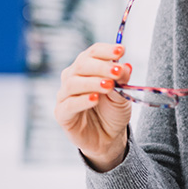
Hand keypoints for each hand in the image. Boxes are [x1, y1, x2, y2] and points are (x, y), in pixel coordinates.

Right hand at [55, 43, 132, 170]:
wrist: (108, 138)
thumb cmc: (112, 112)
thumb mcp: (122, 96)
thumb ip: (122, 82)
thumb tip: (126, 66)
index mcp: (87, 67)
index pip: (93, 52)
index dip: (106, 50)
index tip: (121, 50)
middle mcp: (73, 77)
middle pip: (82, 64)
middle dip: (101, 66)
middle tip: (117, 71)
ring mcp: (65, 95)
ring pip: (73, 83)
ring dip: (92, 82)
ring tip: (109, 86)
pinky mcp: (62, 113)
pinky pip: (69, 104)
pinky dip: (82, 100)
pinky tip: (95, 98)